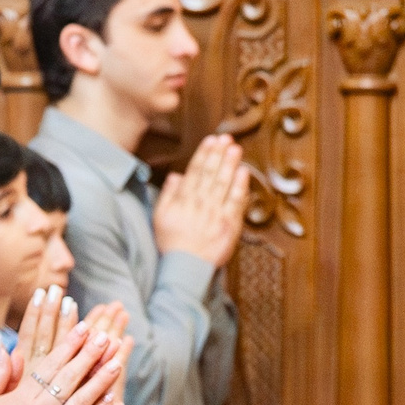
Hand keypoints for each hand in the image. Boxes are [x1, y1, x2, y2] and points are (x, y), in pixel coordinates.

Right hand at [0, 295, 125, 404]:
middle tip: (106, 337)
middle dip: (90, 356)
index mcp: (22, 400)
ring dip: (102, 381)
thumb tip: (5, 348)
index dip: (69, 345)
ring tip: (117, 362)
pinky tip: (115, 400)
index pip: (51, 366)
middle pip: (71, 380)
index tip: (84, 328)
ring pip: (84, 403)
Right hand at [150, 134, 250, 269]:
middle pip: (211, 173)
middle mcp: (200, 203)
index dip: (204, 153)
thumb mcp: (160, 217)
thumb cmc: (172, 243)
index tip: (211, 139)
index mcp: (184, 200)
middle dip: (219, 153)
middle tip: (226, 137)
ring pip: (224, 183)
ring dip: (230, 163)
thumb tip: (176, 176)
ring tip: (235, 148)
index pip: (195, 171)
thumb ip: (168, 195)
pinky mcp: (230, 224)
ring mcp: (216, 213)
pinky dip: (240, 186)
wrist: (185, 267)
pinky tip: (243, 172)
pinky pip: (236, 202)